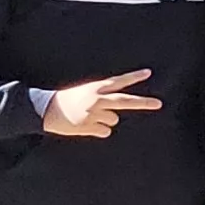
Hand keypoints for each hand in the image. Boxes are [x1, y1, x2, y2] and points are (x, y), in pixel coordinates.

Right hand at [41, 68, 159, 137]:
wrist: (45, 110)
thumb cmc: (67, 100)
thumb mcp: (85, 92)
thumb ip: (103, 97)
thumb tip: (118, 110)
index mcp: (95, 88)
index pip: (118, 81)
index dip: (134, 77)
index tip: (148, 73)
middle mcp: (96, 100)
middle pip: (125, 101)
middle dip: (143, 103)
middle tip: (159, 104)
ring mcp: (93, 114)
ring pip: (113, 119)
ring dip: (105, 119)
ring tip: (88, 116)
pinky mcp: (88, 127)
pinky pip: (104, 131)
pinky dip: (98, 130)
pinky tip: (85, 125)